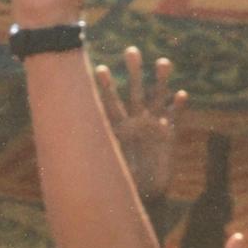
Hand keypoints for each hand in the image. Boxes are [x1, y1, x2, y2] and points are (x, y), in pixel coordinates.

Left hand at [95, 48, 185, 202]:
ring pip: (157, 98)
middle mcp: (134, 123)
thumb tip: (66, 159)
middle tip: (131, 50)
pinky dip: (177, 107)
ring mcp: (152, 127)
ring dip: (160, 81)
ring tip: (162, 62)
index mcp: (116, 129)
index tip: (99, 69)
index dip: (105, 87)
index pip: (108, 104)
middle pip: (134, 92)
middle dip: (134, 72)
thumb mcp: (103, 169)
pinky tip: (180, 95)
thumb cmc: (118, 185)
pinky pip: (174, 118)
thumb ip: (95, 157)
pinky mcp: (168, 137)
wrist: (140, 198)